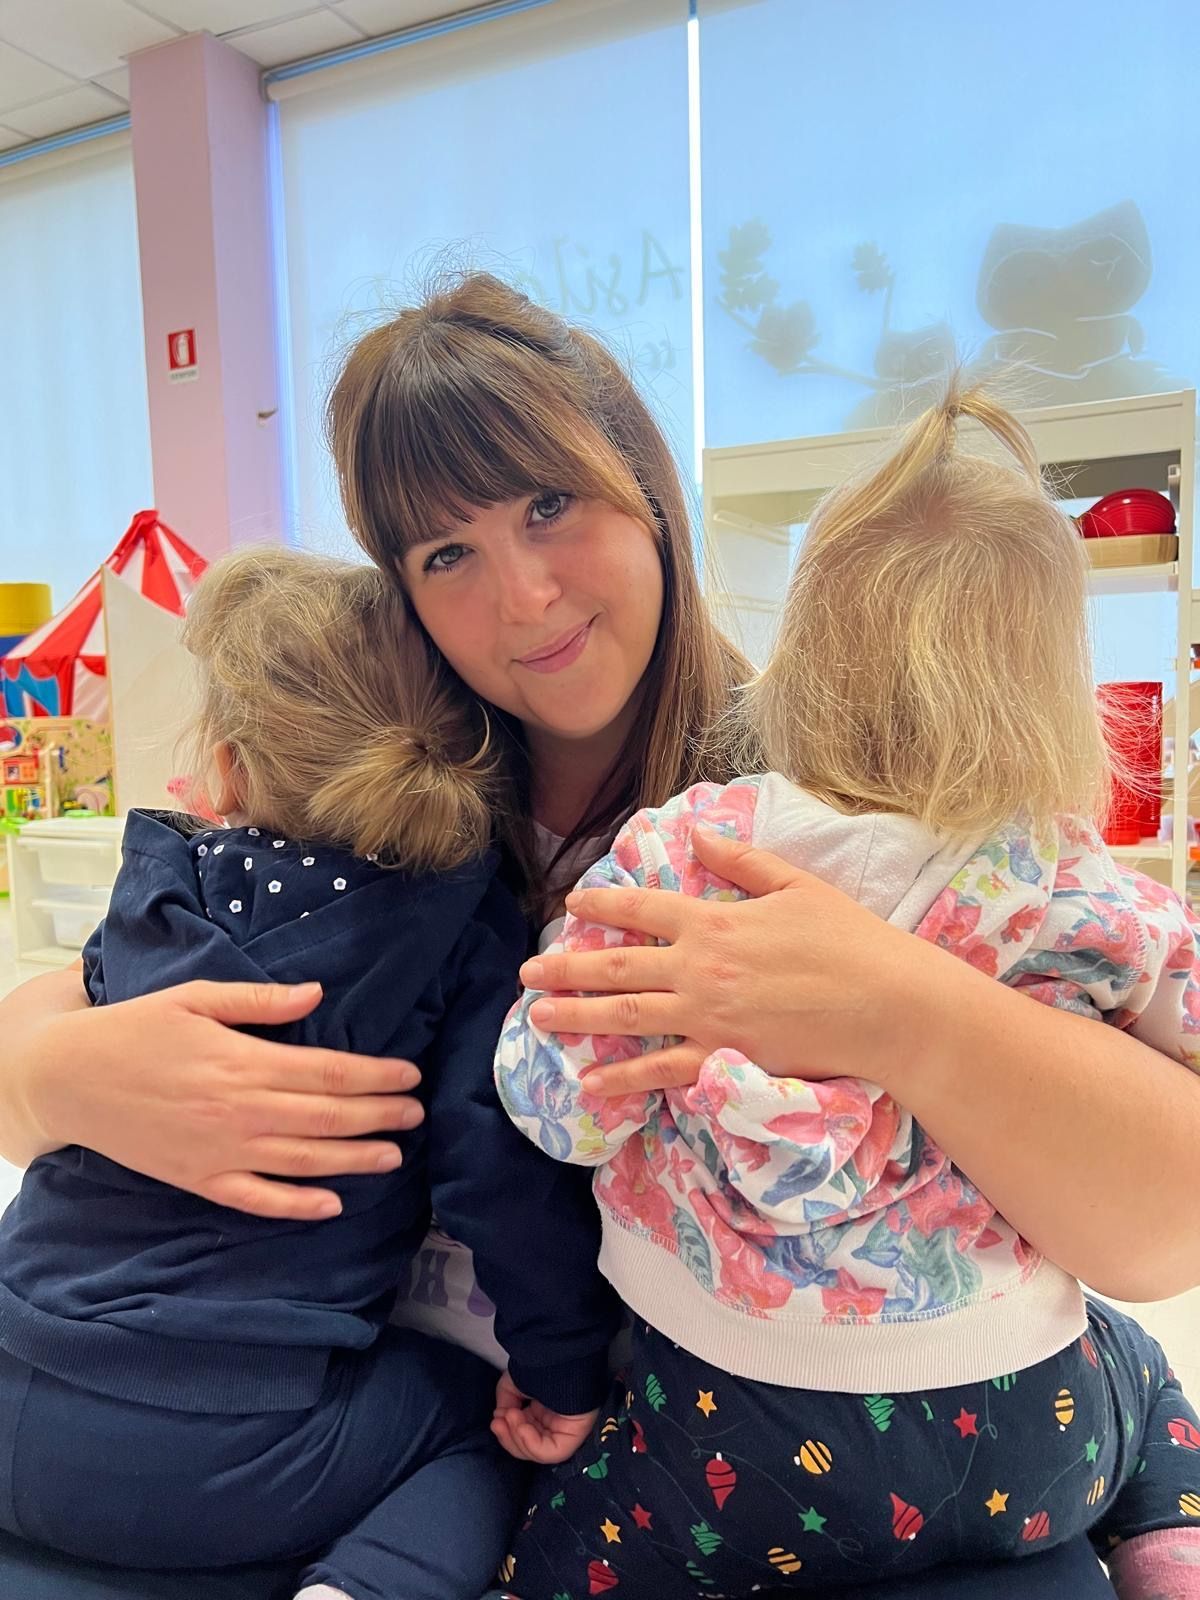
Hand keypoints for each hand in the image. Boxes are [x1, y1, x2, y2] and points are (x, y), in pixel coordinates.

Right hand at [27, 980, 423, 1219]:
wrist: (70, 1079)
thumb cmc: (135, 1030)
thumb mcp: (196, 998)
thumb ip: (259, 1000)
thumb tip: (317, 993)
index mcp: (243, 1061)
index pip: (328, 1073)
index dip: (376, 1076)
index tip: (411, 1075)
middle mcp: (240, 1111)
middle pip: (326, 1118)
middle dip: (379, 1116)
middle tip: (418, 1114)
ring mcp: (221, 1152)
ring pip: (303, 1161)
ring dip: (354, 1159)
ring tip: (394, 1155)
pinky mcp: (199, 1180)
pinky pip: (256, 1200)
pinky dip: (296, 1205)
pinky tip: (331, 1205)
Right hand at [491, 1371, 596, 1463]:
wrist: (557, 1350)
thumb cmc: (540, 1361)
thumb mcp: (513, 1382)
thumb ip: (505, 1402)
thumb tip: (500, 1419)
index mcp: (542, 1409)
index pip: (523, 1433)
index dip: (506, 1432)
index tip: (494, 1421)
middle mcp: (554, 1421)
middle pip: (529, 1445)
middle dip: (509, 1436)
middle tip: (497, 1422)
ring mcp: (566, 1428)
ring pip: (539, 1450)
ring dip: (518, 1438)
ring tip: (510, 1416)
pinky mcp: (576, 1433)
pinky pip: (553, 1450)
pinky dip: (533, 1445)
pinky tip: (521, 1428)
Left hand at [519, 827, 954, 1097]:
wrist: (886, 1005)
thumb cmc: (850, 940)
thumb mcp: (796, 885)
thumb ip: (742, 862)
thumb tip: (698, 834)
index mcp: (714, 921)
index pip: (642, 909)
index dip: (602, 905)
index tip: (572, 905)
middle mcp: (698, 968)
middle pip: (616, 967)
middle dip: (566, 967)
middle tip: (528, 971)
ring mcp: (706, 1017)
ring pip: (625, 1018)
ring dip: (576, 1017)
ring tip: (537, 1017)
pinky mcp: (723, 1058)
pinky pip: (660, 1071)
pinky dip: (622, 1079)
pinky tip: (589, 1084)